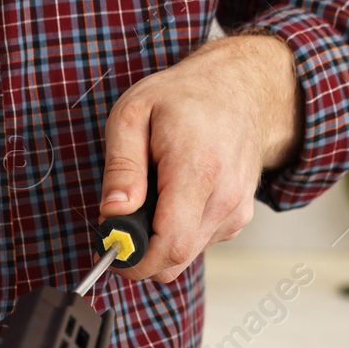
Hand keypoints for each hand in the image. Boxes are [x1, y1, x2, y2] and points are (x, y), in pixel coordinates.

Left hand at [98, 33, 301, 282]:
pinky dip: (177, 232)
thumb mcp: (133, 114)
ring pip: (184, 256)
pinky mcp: (238, 217)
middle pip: (175, 259)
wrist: (239, 87)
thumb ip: (121, 166)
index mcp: (197, 169)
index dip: (134, 259)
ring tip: (150, 197)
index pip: (170, 243)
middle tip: (118, 223)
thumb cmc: (184, 98)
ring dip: (157, 241)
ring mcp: (235, 210)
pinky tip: (173, 198)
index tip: (108, 249)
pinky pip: (198, 243)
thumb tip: (113, 212)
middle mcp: (224, 196)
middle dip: (138, 253)